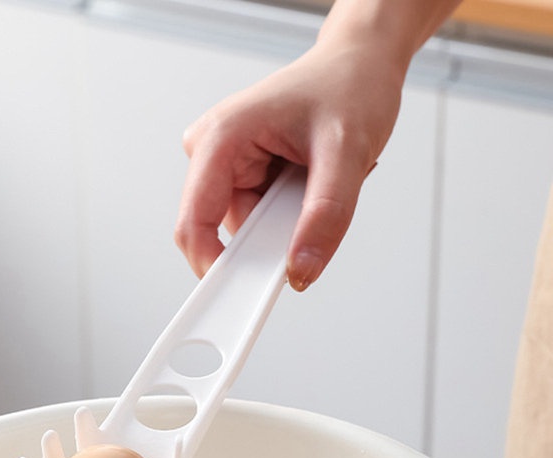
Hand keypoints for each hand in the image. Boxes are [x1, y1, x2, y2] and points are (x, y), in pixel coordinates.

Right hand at [174, 34, 405, 287]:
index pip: (192, 222)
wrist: (361, 64)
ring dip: (284, 224)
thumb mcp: (347, 151)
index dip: (210, 267)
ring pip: (244, 230)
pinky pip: (259, 221)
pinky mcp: (246, 176)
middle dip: (265, 239)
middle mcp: (215, 152)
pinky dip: (289, 216)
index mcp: (221, 137)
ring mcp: (229, 166)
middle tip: (305, 223)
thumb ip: (325, 216)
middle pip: (218, 232)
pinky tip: (309, 185)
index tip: (236, 298)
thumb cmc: (349, 86)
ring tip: (317, 185)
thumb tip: (300, 270)